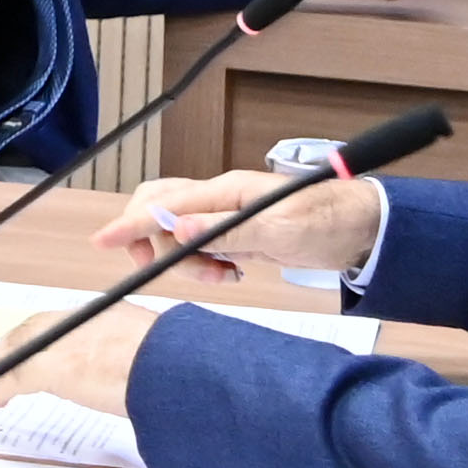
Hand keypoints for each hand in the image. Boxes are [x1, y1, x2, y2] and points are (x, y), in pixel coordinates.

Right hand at [95, 160, 386, 289]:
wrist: (365, 229)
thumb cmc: (329, 222)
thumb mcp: (281, 230)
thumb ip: (228, 229)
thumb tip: (177, 227)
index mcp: (227, 190)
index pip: (164, 204)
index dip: (131, 224)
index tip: (102, 242)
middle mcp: (221, 197)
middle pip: (160, 208)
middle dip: (154, 241)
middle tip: (173, 268)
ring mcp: (228, 213)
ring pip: (179, 229)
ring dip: (186, 257)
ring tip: (219, 276)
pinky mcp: (238, 230)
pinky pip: (201, 242)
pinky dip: (203, 261)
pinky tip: (227, 273)